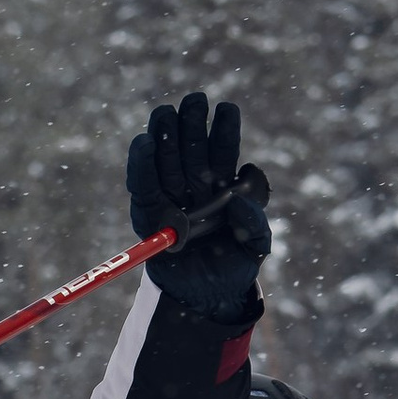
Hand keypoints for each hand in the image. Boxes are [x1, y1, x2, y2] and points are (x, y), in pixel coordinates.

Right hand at [127, 90, 271, 328]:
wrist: (207, 299)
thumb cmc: (234, 268)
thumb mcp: (256, 244)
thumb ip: (256, 218)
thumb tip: (240, 189)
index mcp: (222, 186)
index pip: (223, 151)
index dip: (224, 130)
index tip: (227, 108)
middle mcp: (194, 185)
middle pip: (191, 147)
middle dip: (192, 123)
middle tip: (195, 99)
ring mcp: (170, 196)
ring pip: (166, 157)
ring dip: (166, 133)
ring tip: (167, 112)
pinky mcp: (148, 211)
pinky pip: (143, 184)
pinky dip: (141, 163)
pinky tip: (145, 141)